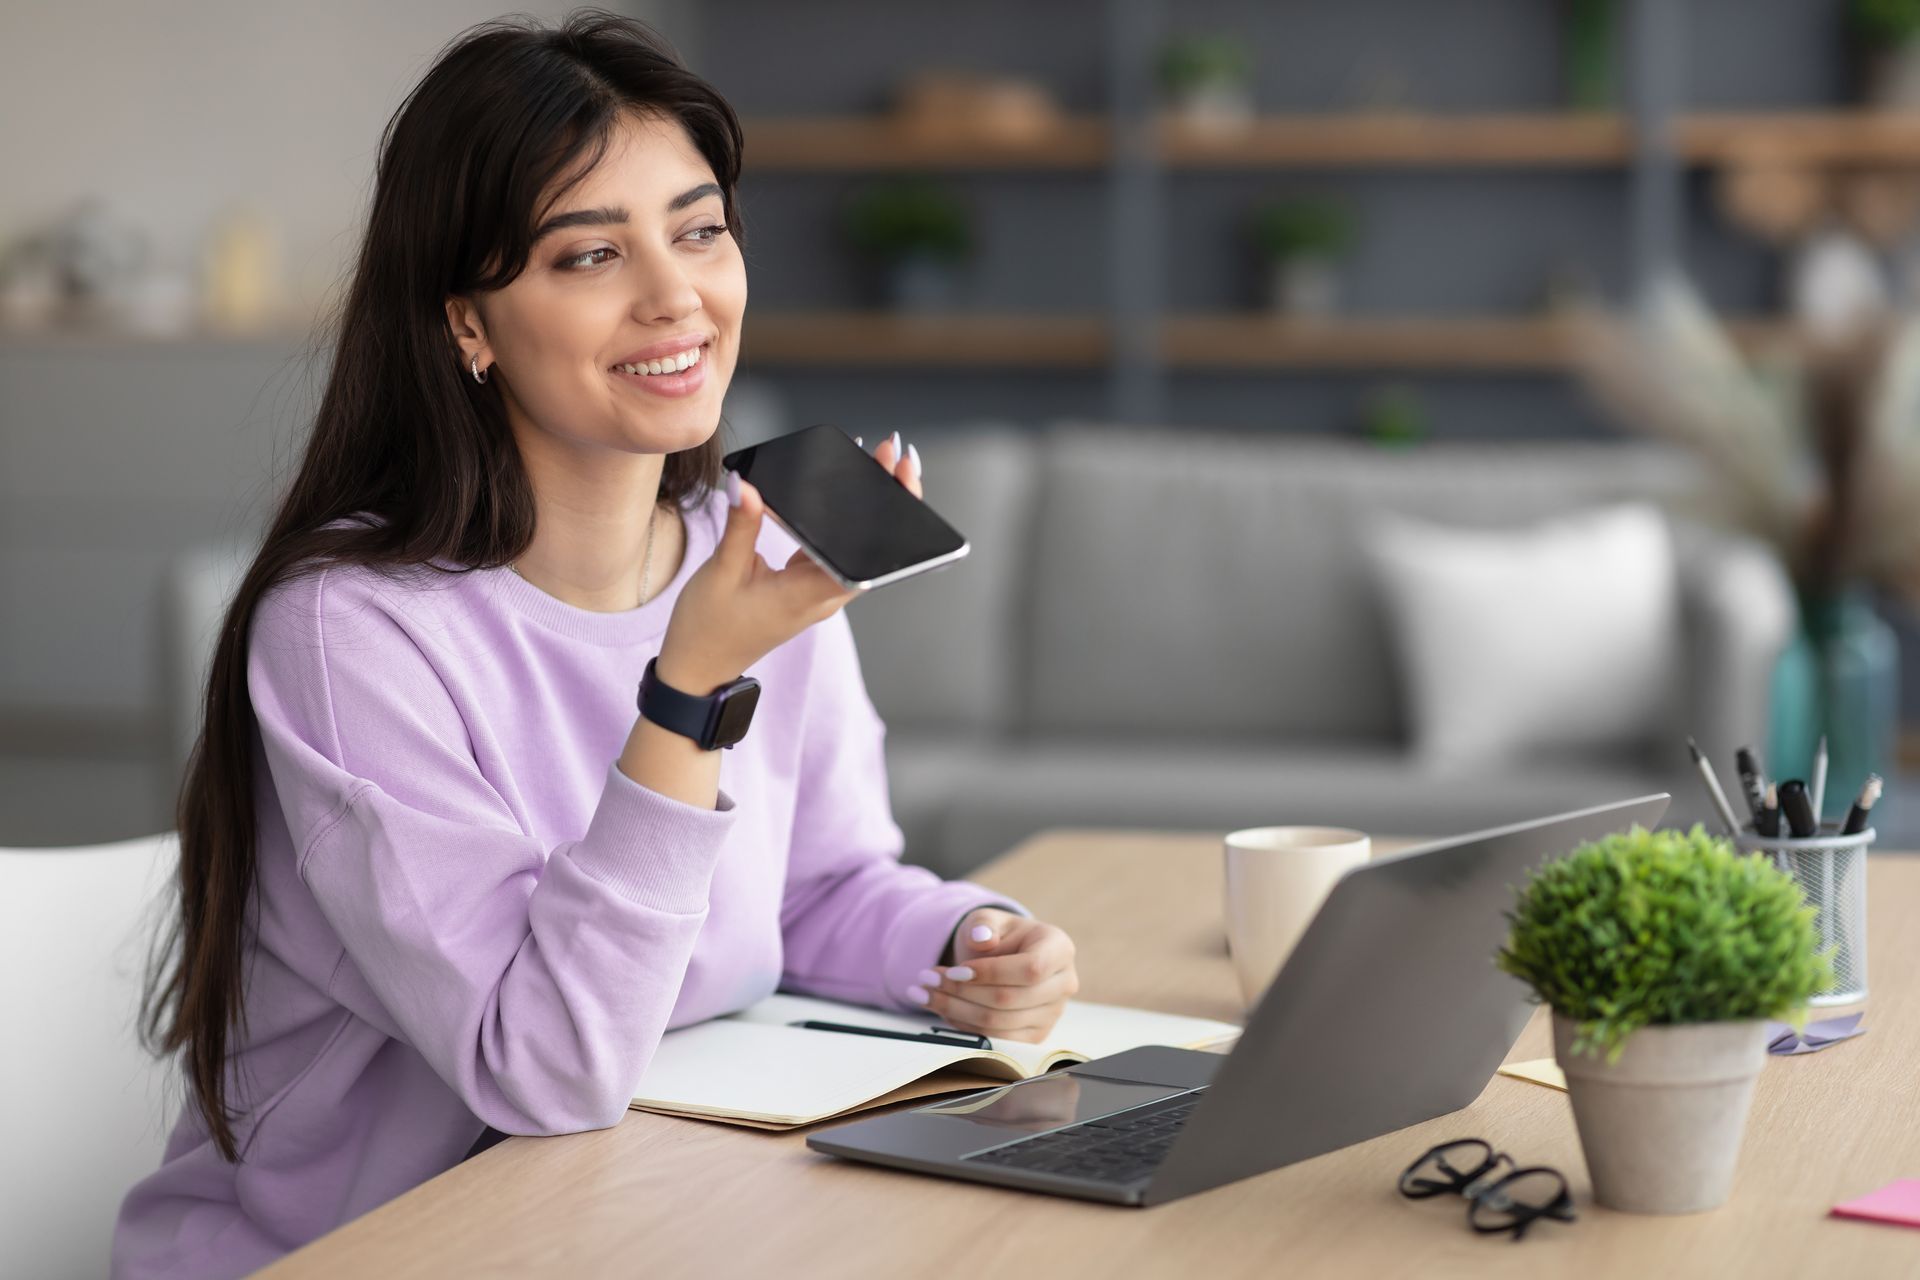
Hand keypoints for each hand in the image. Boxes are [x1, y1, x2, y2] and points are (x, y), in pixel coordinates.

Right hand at [657, 431, 923, 690]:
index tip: (898, 477)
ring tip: (875, 461)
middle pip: (871, 546)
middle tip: (891, 453)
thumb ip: (741, 526)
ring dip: (866, 507)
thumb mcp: (722, 572)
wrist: (698, 667)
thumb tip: (745, 484)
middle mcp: (823, 596)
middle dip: (886, 498)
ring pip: (855, 546)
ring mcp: (816, 592)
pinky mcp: (805, 587)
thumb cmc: (708, 629)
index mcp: (810, 596)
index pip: (866, 554)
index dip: (889, 515)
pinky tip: (840, 491)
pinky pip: (832, 550)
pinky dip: (841, 520)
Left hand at [913, 907, 1078, 1043]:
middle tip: (926, 978)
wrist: (1005, 957)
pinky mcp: (1035, 1036)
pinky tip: (941, 1008)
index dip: (991, 973)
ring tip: (924, 992)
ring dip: (954, 1009)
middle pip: (1010, 1000)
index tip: (954, 970)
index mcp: (1059, 949)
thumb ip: (983, 924)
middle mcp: (1064, 984)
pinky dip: (962, 1026)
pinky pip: (995, 1040)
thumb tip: (981, 939)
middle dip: (961, 992)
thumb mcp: (988, 920)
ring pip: (998, 1023)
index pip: (1030, 969)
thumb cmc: (998, 935)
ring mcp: (1052, 1014)